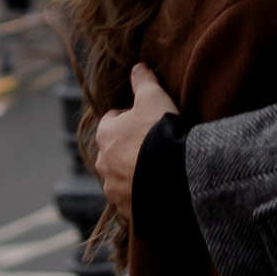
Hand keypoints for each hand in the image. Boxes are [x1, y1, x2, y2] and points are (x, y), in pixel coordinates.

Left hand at [90, 63, 177, 224]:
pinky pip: (131, 198)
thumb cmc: (159, 131)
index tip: (149, 120)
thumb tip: (137, 67)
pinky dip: (141, 193)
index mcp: (105, 134)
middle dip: (129, 147)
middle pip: (115, 150)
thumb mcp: (153, 97)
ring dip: (133, 172)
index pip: (113, 120)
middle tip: (154, 144)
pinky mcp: (126, 208)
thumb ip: (143, 81)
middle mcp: (103, 162)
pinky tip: (158, 187)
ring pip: (121, 176)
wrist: (173, 173)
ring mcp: (113, 188)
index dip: (132, 117)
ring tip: (158, 168)